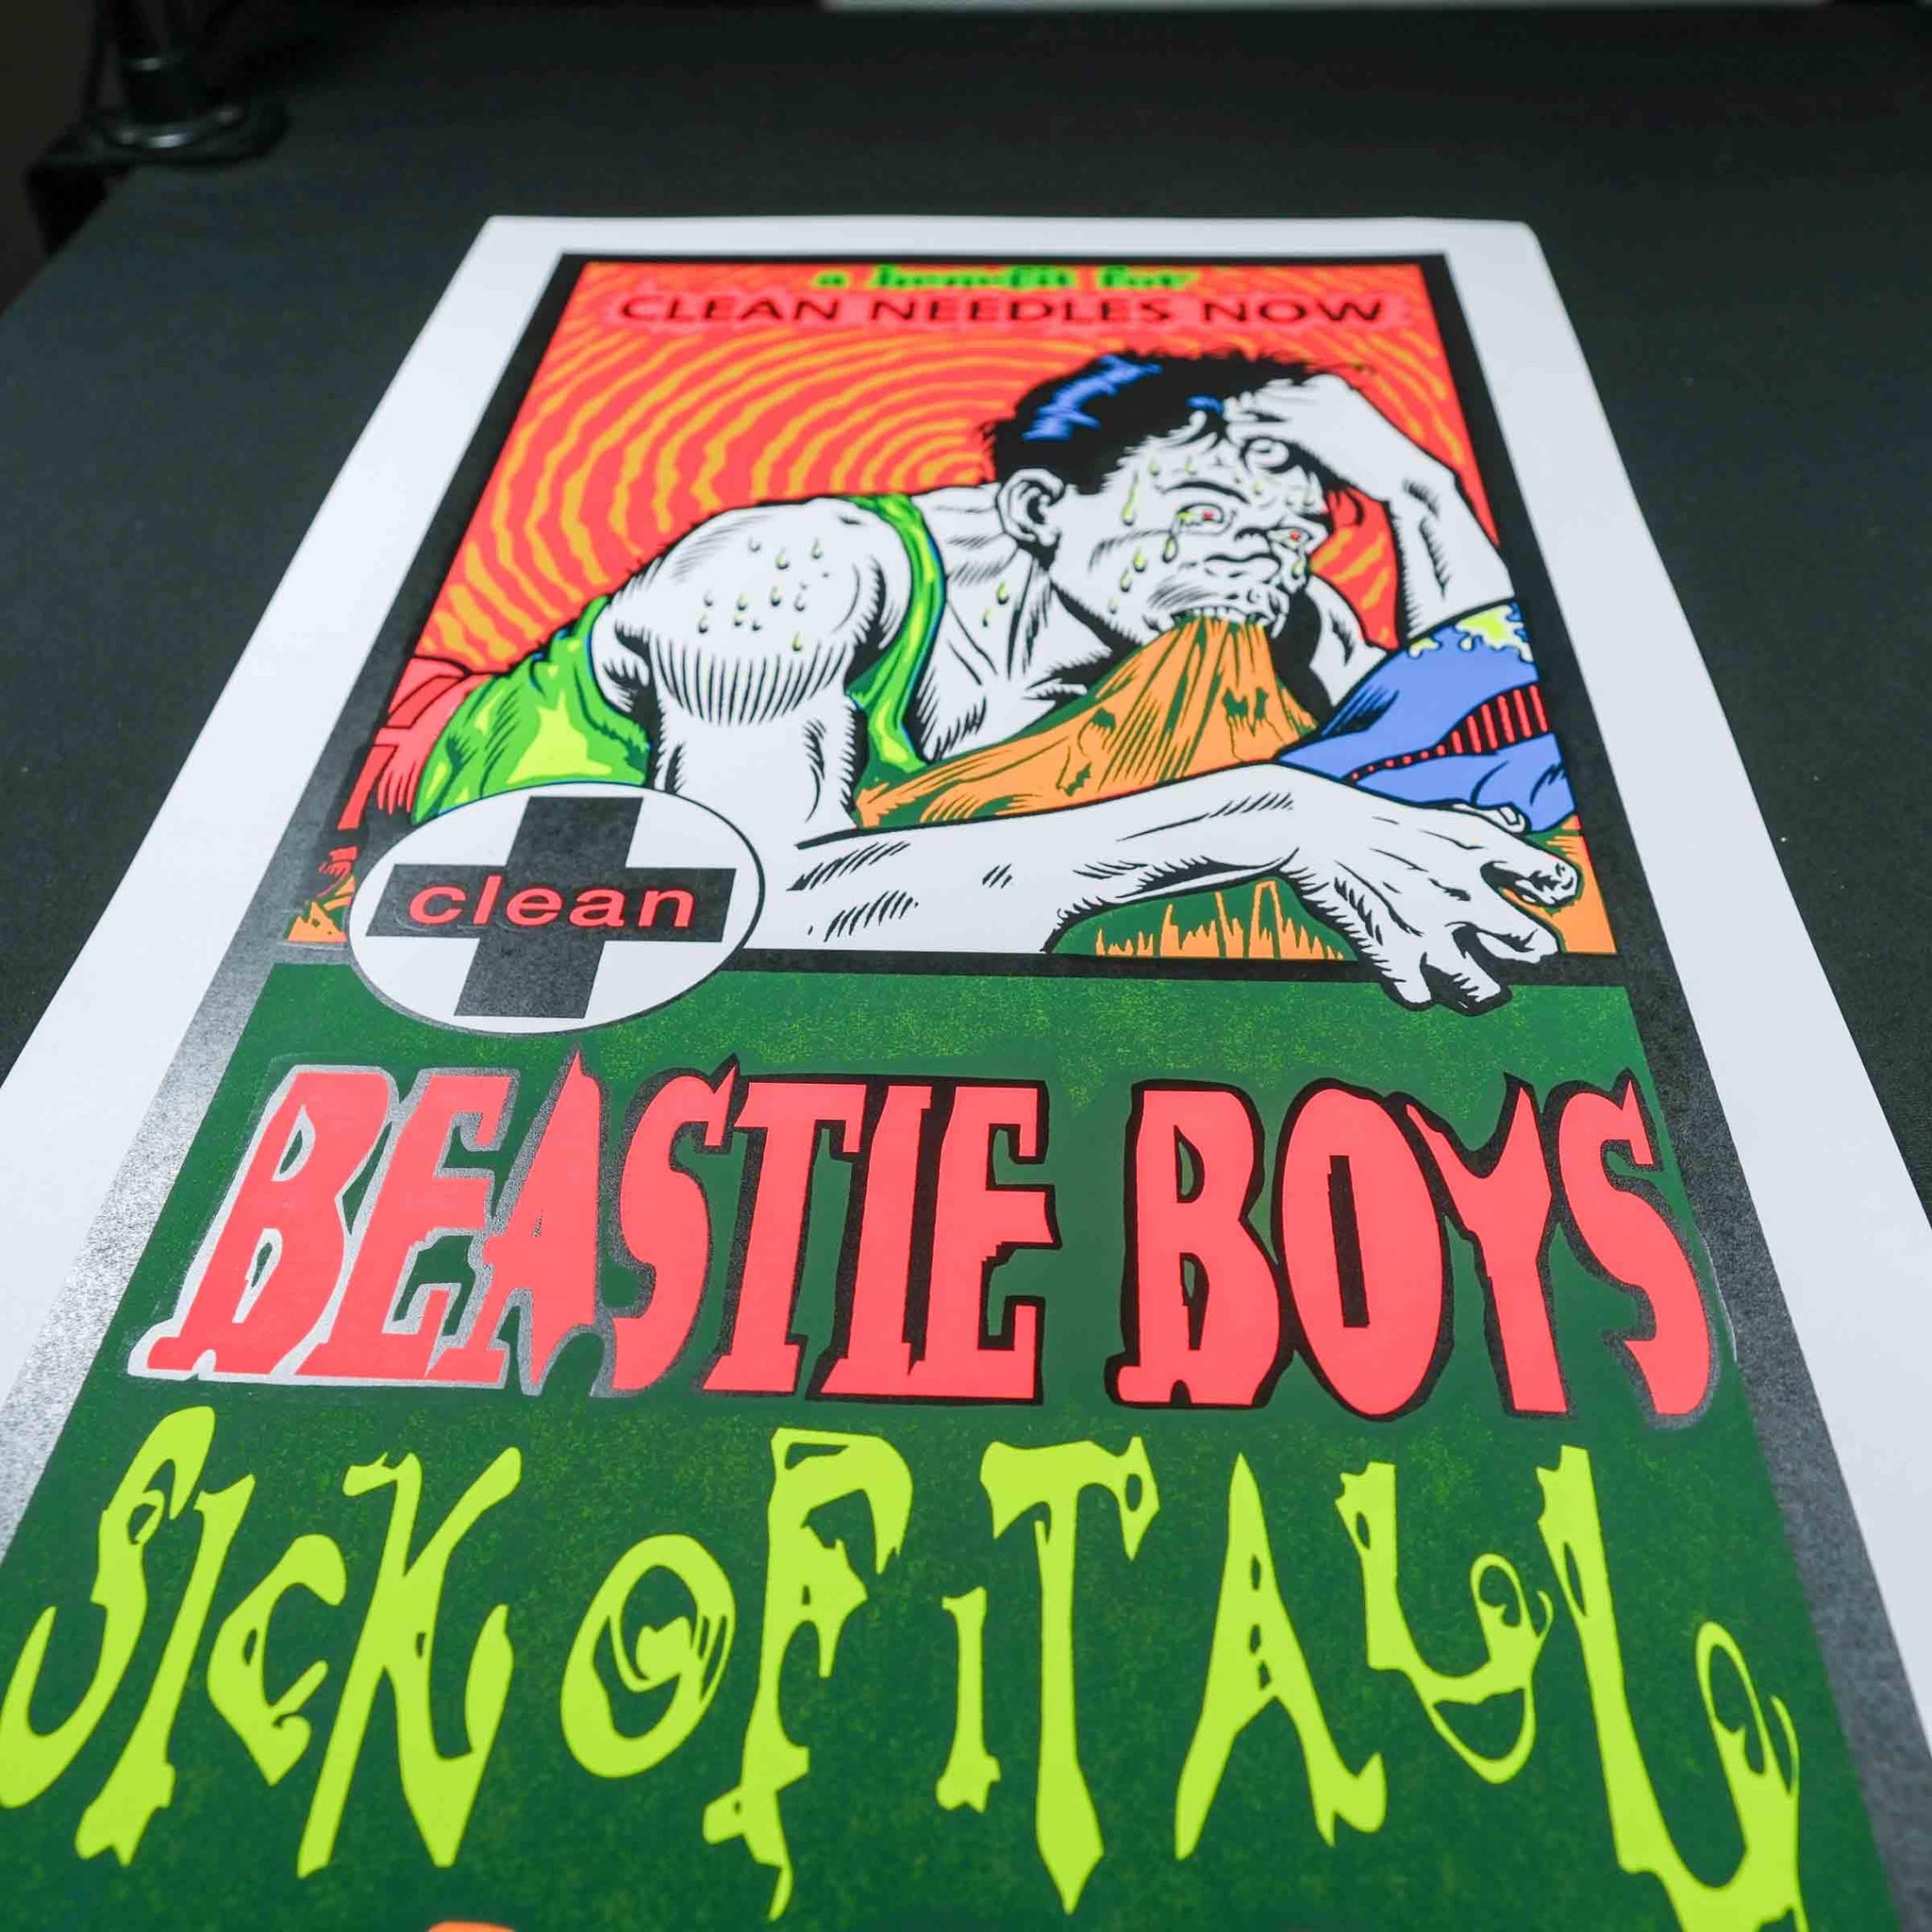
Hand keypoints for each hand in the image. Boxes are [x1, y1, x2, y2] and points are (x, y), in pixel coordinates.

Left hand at [1229, 374, 1447, 506]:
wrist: (1398, 469)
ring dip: (1244, 410)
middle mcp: (1323, 393)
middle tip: (1227, 405)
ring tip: (1226, 415)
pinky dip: (1251, 427)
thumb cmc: (1375, 456)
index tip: (1248, 400)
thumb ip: (1324, 421)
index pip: (1289, 385)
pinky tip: (1235, 432)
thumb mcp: (1348, 429)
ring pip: (1269, 405)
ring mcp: (1317, 411)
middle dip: (1250, 399)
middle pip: (1275, 391)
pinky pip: (1272, 426)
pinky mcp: (1312, 433)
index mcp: (1334, 387)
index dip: (1266, 394)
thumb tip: (1302, 428)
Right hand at [1280, 785, 1579, 1011]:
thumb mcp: (1446, 818)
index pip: (1553, 880)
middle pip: (1530, 946)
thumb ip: (1493, 831)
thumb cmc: (1380, 823)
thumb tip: (1520, 829)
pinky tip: (1422, 984)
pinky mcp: (1390, 955)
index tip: (1548, 898)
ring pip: (1481, 991)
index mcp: (1482, 851)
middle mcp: (1465, 893)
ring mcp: (1428, 931)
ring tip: (1488, 994)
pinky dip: (1421, 994)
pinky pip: (1420, 998)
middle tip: (1529, 955)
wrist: (1315, 830)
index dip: (1556, 892)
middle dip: (1531, 953)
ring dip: (1487, 993)